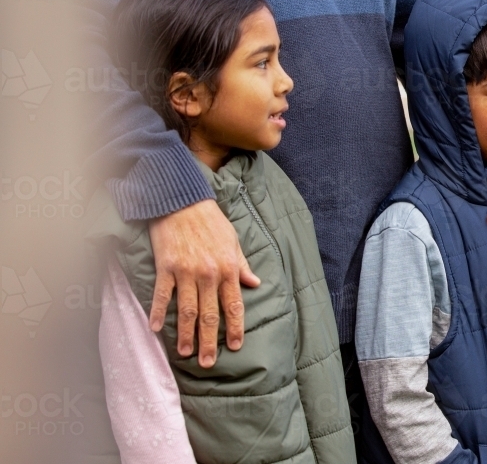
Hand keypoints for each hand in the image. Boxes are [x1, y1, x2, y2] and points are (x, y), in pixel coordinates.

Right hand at [148, 199, 259, 367]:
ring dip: (186, 334)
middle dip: (210, 341)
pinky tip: (154, 329)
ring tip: (186, 353)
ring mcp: (186, 272)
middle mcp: (209, 274)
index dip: (235, 327)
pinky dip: (157, 313)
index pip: (234, 305)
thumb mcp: (233, 241)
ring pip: (187, 311)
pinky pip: (162, 295)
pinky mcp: (166, 267)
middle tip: (209, 362)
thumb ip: (242, 264)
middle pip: (210, 315)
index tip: (235, 346)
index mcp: (228, 268)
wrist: (183, 201)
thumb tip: (255, 283)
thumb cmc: (211, 221)